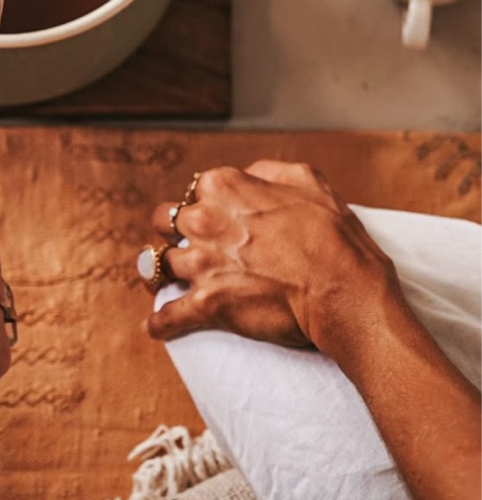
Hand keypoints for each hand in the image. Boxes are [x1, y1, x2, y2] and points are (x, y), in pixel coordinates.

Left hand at [148, 161, 400, 351]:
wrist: (342, 288)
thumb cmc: (332, 235)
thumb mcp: (307, 179)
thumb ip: (268, 171)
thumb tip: (249, 176)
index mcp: (222, 186)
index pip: (192, 192)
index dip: (201, 206)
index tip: (210, 221)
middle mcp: (203, 220)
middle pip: (163, 223)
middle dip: (171, 234)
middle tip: (183, 246)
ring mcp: (202, 263)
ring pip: (158, 266)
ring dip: (160, 275)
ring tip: (162, 283)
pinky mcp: (206, 304)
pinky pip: (167, 317)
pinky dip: (160, 324)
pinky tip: (156, 328)